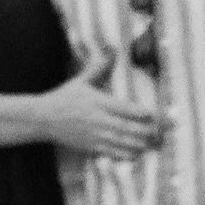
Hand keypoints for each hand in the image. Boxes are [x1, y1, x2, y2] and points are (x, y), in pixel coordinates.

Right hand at [41, 57, 157, 156]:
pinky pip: (112, 153)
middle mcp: (99, 120)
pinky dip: (126, 155)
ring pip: (122, 143)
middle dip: (145, 132)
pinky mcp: (92, 147)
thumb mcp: (81, 81)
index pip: (124, 108)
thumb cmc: (65, 97)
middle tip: (159, 132)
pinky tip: (136, 155)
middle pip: (127, 128)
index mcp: (98, 102)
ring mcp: (96, 135)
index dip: (140, 113)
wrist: (45, 119)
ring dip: (139, 145)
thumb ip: (98, 67)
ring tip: (152, 144)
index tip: (153, 114)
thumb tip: (111, 49)